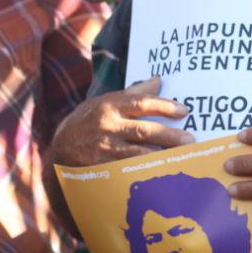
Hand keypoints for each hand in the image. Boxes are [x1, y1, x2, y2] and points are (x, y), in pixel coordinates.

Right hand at [52, 77, 192, 166]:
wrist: (61, 146)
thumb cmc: (89, 119)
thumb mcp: (106, 101)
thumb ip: (133, 93)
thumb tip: (159, 80)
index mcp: (110, 105)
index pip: (141, 103)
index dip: (164, 106)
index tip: (184, 111)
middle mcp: (108, 126)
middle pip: (144, 131)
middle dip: (170, 136)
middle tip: (190, 139)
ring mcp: (105, 149)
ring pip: (139, 154)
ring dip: (162, 156)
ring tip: (182, 157)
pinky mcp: (103, 168)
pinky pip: (129, 170)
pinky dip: (146, 171)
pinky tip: (162, 172)